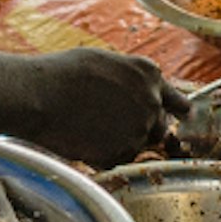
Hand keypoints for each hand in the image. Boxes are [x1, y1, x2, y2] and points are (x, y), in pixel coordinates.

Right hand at [7, 46, 179, 168]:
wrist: (40, 95)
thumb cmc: (64, 74)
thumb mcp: (105, 62)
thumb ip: (130, 79)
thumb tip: (137, 91)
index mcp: (149, 75)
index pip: (176, 100)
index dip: (174, 109)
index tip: (180, 117)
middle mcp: (151, 101)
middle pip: (158, 126)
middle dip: (141, 128)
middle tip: (110, 125)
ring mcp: (139, 128)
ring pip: (139, 144)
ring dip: (122, 142)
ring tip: (90, 128)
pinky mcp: (123, 151)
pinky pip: (120, 159)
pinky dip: (106, 155)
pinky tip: (84, 139)